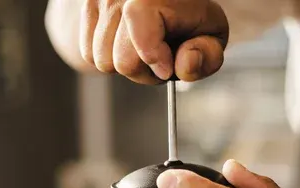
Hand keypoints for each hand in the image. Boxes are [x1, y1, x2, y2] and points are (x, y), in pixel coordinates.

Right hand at [80, 0, 228, 83]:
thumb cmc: (191, 14)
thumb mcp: (212, 33)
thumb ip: (206, 55)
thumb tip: (182, 65)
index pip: (141, 40)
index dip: (154, 61)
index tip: (167, 68)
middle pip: (119, 61)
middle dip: (142, 70)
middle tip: (160, 59)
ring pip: (100, 60)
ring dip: (123, 63)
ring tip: (143, 49)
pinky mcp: (86, 5)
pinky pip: (87, 52)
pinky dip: (108, 56)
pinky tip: (126, 43)